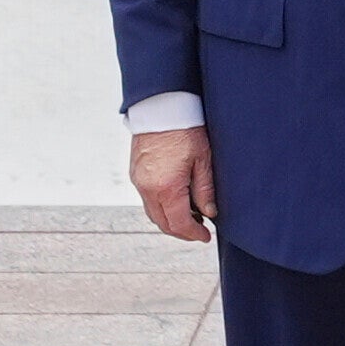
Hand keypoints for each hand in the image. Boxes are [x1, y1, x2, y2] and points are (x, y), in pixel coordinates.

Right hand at [130, 122, 215, 244]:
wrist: (161, 107)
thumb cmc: (185, 129)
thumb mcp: (203, 160)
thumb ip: (205, 190)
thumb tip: (209, 213)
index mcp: (166, 188)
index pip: (179, 224)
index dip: (193, 235)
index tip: (206, 237)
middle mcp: (147, 188)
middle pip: (163, 223)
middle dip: (182, 231)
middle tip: (200, 230)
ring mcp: (138, 181)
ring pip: (153, 213)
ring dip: (170, 220)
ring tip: (191, 216)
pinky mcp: (135, 173)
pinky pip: (147, 200)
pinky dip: (161, 207)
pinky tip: (176, 200)